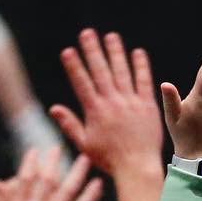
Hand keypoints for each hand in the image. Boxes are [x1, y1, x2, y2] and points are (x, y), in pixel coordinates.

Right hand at [0, 149, 103, 200]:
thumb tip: (0, 184)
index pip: (24, 180)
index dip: (29, 163)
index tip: (35, 151)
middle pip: (45, 181)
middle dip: (52, 162)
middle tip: (56, 147)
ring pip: (66, 190)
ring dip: (76, 172)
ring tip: (83, 159)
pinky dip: (90, 194)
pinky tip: (97, 184)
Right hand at [50, 29, 162, 178]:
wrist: (137, 167)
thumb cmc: (109, 159)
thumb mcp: (84, 144)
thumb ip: (70, 124)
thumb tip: (54, 108)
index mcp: (95, 111)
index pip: (82, 83)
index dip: (74, 66)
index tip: (68, 51)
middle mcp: (112, 102)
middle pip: (100, 71)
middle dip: (92, 51)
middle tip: (87, 33)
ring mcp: (131, 102)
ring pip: (121, 72)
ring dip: (115, 52)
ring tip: (110, 36)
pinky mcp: (147, 105)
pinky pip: (143, 82)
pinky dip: (141, 66)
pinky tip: (137, 52)